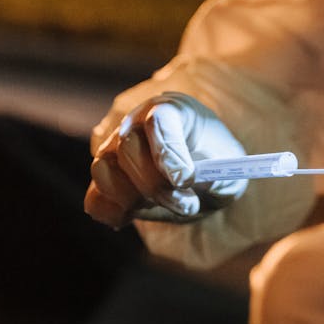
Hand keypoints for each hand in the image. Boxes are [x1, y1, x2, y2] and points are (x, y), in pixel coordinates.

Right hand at [85, 92, 247, 226]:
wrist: (201, 179)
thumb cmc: (215, 168)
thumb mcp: (229, 171)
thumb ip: (215, 176)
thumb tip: (195, 182)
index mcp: (171, 110)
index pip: (158, 119)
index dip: (168, 151)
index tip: (185, 180)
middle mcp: (136, 123)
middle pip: (128, 147)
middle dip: (156, 184)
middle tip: (187, 204)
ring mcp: (113, 150)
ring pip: (103, 169)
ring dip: (132, 198)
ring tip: (163, 207)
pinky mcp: (105, 181)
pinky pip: (94, 199)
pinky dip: (114, 213)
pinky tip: (139, 213)